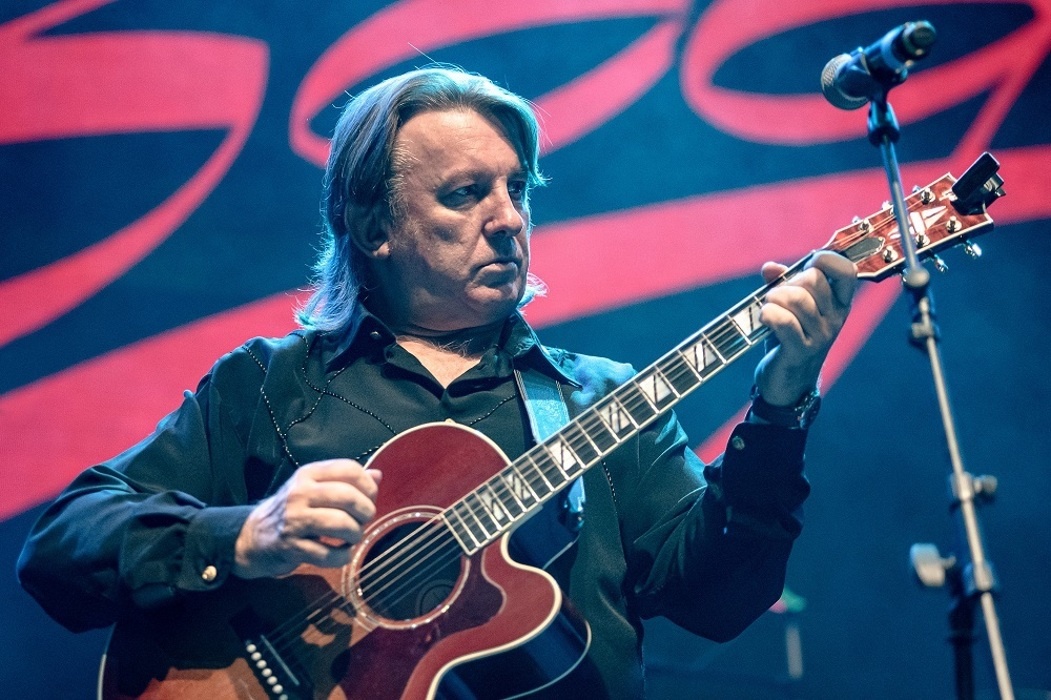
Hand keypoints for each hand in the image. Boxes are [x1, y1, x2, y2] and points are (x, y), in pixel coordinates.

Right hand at [233, 459, 381, 578]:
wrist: (253, 537)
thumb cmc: (294, 511)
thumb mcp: (316, 489)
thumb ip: (346, 482)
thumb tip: (377, 476)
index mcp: (309, 474)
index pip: (348, 469)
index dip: (368, 486)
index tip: (370, 499)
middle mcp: (300, 492)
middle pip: (347, 496)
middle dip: (365, 512)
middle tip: (364, 521)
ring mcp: (294, 519)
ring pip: (340, 524)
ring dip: (355, 534)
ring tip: (352, 538)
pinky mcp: (291, 546)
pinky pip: (328, 554)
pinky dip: (343, 556)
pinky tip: (341, 553)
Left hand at [753, 251, 856, 405]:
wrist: (788, 383)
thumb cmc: (790, 339)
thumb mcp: (790, 308)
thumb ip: (781, 283)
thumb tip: (770, 267)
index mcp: (839, 304)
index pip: (846, 270)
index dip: (825, 259)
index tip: (806, 265)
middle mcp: (835, 319)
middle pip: (813, 280)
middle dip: (787, 282)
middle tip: (776, 296)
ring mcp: (820, 336)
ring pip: (796, 299)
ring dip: (774, 298)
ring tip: (768, 307)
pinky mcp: (801, 351)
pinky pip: (784, 322)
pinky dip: (768, 314)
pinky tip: (764, 318)